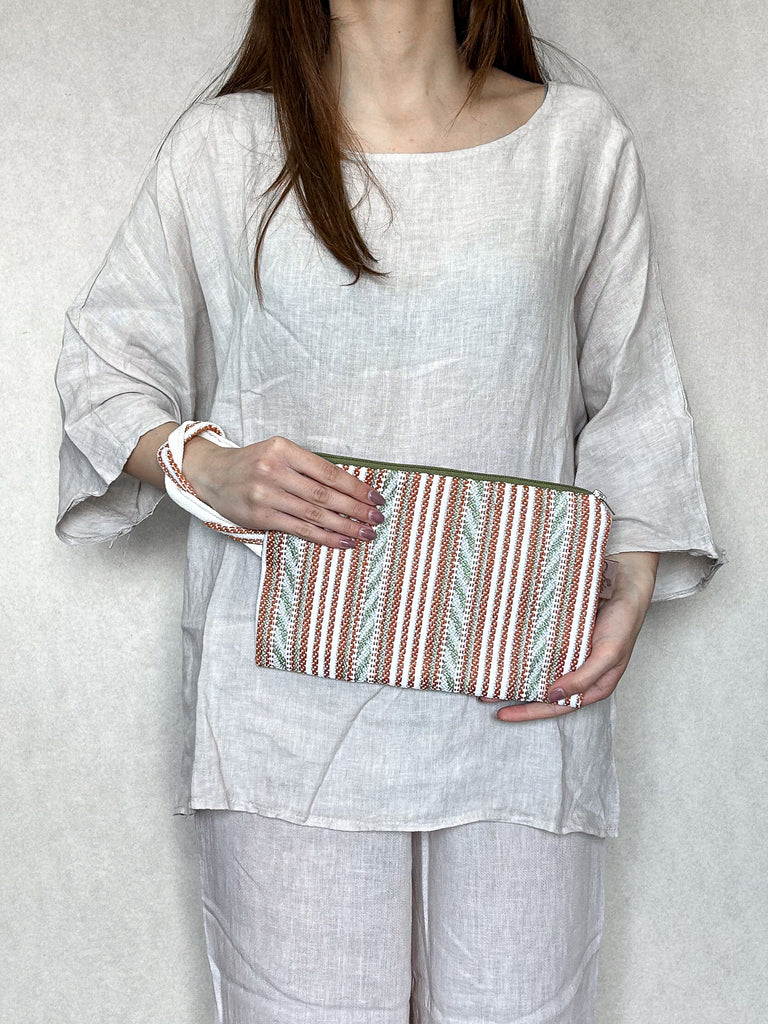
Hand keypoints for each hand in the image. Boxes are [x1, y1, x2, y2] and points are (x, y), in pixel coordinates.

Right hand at [182, 433, 385, 549]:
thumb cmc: (254, 463)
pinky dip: (324, 537)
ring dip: (345, 526)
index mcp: (283, 449)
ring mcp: (265, 495)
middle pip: (324, 495)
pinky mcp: (260, 516)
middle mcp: (274, 471)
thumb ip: (308, 467)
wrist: (213, 474)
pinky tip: (343, 541)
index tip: (376, 498)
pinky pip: (299, 529)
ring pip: (314, 514)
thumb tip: (351, 488)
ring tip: (366, 533)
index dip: (355, 487)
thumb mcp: (279, 453)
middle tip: (377, 518)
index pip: (328, 471)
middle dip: (356, 509)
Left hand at [477, 552, 659, 720]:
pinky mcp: (561, 635)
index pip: (555, 706)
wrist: (626, 583)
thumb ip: (583, 678)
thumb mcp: (608, 654)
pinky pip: (538, 647)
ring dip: (514, 674)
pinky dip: (522, 652)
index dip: (528, 712)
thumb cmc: (624, 622)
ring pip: (537, 670)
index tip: (501, 714)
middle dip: (514, 695)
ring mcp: (568, 653)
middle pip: (542, 691)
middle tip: (484, 695)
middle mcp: (578, 672)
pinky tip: (503, 651)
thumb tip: (552, 697)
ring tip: (487, 674)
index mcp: (592, 685)